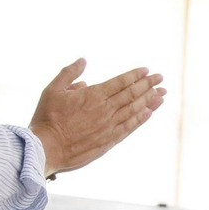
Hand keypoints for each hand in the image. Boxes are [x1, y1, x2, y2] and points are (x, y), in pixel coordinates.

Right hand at [30, 60, 165, 175]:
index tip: (147, 70)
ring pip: (134, 110)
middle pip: (132, 94)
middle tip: (160, 78)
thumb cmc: (46, 118)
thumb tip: (83, 61)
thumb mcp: (52, 90)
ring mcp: (109, 126)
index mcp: (93, 95)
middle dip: (148, 84)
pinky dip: (141, 119)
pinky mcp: (109, 140)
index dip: (135, 75)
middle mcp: (105, 109)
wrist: (46, 148)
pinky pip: (129, 127)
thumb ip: (69, 73)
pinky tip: (149, 112)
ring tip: (162, 94)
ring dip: (150, 100)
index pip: (121, 82)